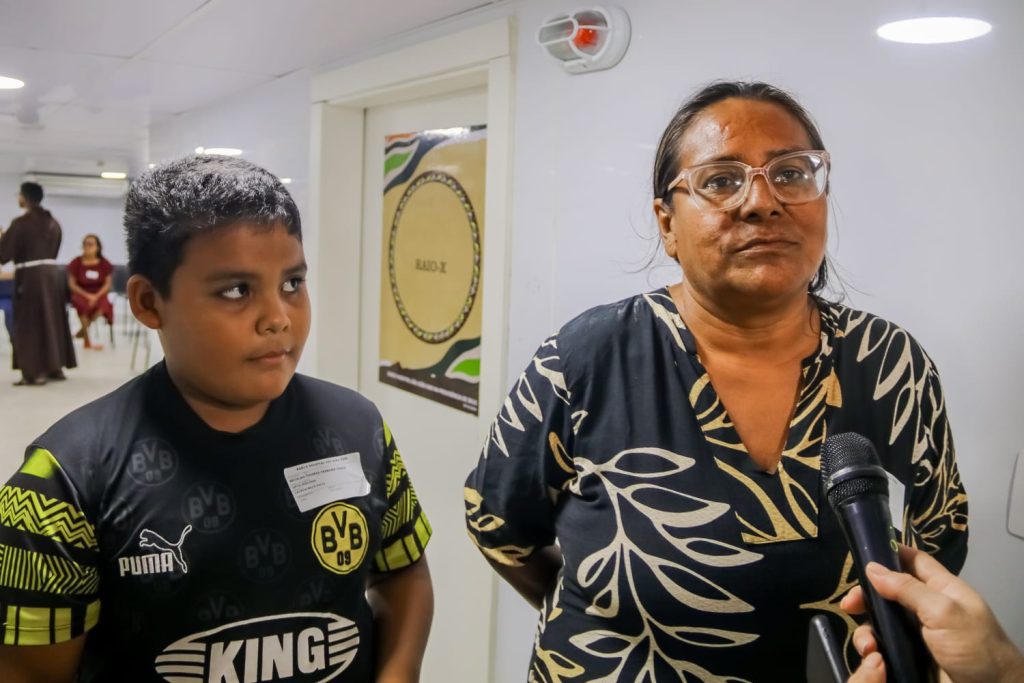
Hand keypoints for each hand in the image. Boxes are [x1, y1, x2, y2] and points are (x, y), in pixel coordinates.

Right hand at [841, 544, 1023, 682]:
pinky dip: (872, 649)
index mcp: (942, 589)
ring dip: (866, 629)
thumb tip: (872, 567)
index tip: (862, 554)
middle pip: (889, 591)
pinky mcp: (909, 657)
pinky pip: (883, 647)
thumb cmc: (976, 648)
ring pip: (881, 621)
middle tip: (849, 605)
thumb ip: (908, 588)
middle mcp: (927, 609)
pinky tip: (872, 656)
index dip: (890, 553)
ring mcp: (917, 635)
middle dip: (866, 595)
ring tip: (867, 645)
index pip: (913, 561)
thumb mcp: (944, 612)